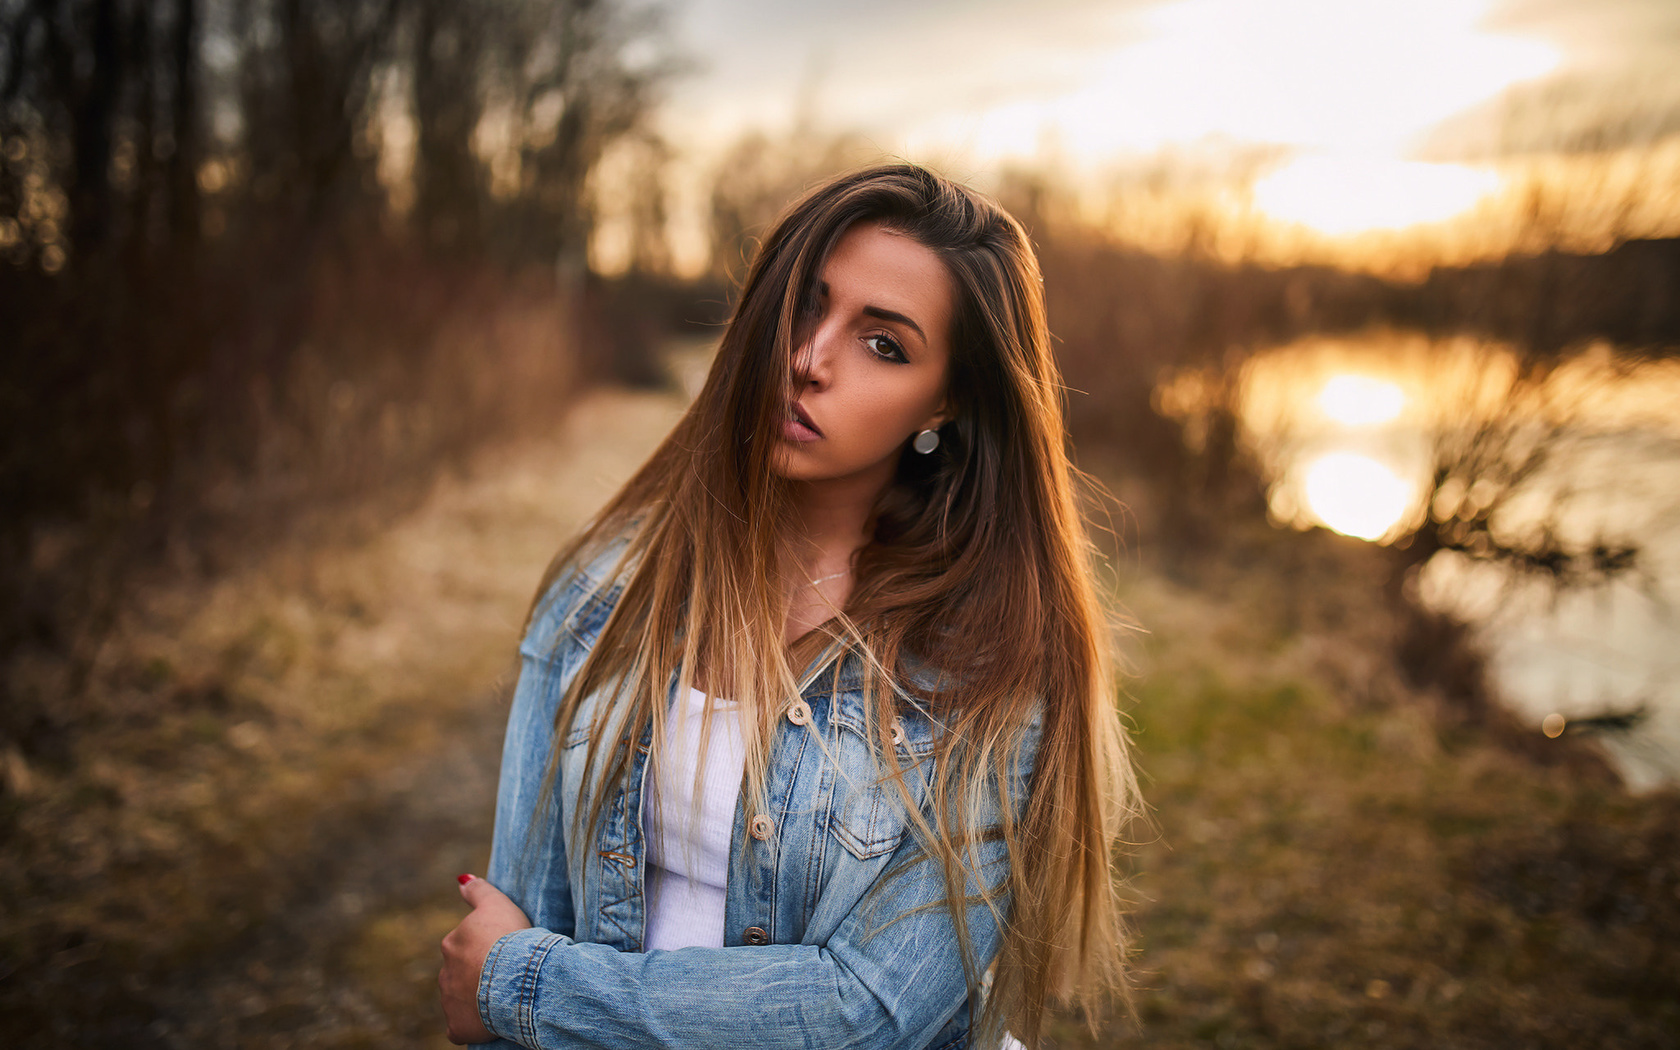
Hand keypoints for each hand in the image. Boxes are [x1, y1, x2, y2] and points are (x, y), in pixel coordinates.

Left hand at [439, 873, 532, 1044]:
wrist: (518, 979)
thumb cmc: (510, 938)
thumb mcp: (498, 904)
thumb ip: (478, 891)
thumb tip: (461, 879)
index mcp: (452, 944)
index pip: (463, 947)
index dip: (484, 949)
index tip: (504, 952)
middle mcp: (445, 973)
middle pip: (459, 973)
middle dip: (476, 974)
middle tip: (504, 975)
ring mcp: (449, 1001)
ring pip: (460, 999)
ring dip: (475, 999)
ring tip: (501, 997)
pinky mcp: (457, 1027)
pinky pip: (460, 1027)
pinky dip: (471, 1025)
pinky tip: (488, 1021)